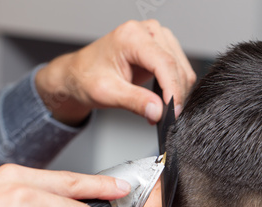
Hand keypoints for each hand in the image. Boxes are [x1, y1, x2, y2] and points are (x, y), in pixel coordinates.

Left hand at [35, 20, 195, 125]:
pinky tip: (162, 100)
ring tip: (160, 110)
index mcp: (131, 37)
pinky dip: (175, 88)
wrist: (79, 74)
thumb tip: (158, 111)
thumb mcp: (107, 93)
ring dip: (177, 93)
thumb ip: (134, 101)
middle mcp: (147, 31)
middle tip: (166, 118)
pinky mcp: (162, 49)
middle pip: (176, 66)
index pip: (165, 63)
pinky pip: (179, 70)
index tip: (174, 113)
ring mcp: (157, 39)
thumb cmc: (86, 77)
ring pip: (182, 69)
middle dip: (175, 95)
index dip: (173, 90)